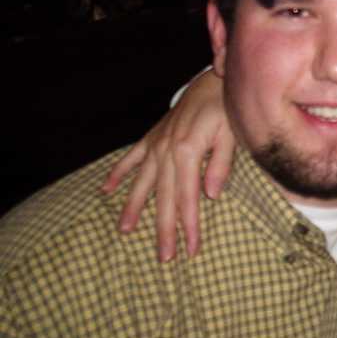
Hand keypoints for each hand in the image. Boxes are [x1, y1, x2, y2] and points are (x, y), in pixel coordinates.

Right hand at [102, 68, 233, 260]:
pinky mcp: (152, 137)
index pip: (189, 197)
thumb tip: (211, 194)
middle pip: (164, 197)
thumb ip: (221, 164)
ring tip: (124, 231)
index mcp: (188, 151)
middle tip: (164, 257)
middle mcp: (167, 150)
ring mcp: (156, 144)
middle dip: (164, 229)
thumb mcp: (231, 134)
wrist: (214, 80)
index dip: (189, 225)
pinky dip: (118, 173)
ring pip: (143, 182)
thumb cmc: (226, 109)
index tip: (190, 250)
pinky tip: (105, 190)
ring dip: (134, 207)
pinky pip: (131, 158)